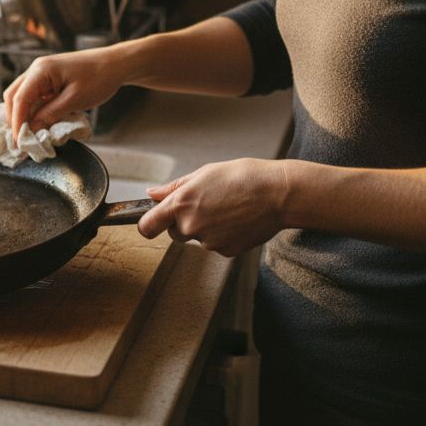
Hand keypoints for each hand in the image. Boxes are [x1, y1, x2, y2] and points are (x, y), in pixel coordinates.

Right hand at [3, 47, 127, 134]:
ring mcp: (41, 73)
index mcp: (41, 70)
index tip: (18, 142)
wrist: (116, 64)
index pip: (19, 99)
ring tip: (28, 135)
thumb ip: (50, 114)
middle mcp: (36, 69)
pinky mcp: (48, 79)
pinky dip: (31, 110)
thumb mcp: (75, 100)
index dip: (16, 122)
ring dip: (22, 115)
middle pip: (13, 96)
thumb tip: (31, 130)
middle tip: (20, 141)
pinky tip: (37, 123)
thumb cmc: (99, 78)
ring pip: (21, 96)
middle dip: (14, 119)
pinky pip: (33, 96)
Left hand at [137, 158, 290, 256]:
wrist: (278, 194)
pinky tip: (238, 220)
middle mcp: (191, 226)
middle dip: (184, 222)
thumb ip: (174, 188)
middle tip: (207, 204)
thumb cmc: (242, 177)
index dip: (147, 225)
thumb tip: (152, 194)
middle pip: (174, 232)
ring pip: (197, 238)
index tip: (151, 223)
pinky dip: (223, 235)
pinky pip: (215, 245)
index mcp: (181, 203)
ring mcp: (208, 242)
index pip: (147, 226)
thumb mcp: (204, 173)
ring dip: (206, 228)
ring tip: (228, 209)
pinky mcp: (225, 251)